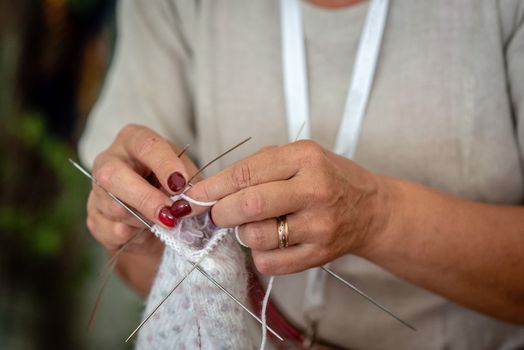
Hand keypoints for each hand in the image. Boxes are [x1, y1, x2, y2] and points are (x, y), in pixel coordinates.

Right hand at [87, 124, 198, 254]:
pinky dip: (136, 235)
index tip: (181, 183)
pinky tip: (147, 231)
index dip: (164, 164)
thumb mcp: (186, 177)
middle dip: (146, 198)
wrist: (157, 216)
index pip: (145, 145)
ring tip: (164, 222)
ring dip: (145, 220)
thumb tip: (184, 201)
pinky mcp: (95, 218)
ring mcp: (97, 190)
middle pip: (113, 175)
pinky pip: (113, 231)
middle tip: (170, 213)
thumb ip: (187, 185)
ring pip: (114, 208)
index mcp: (134, 140)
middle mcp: (109, 160)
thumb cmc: (172, 186)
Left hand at [187, 140, 390, 274]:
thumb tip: (211, 188)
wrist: (370, 209)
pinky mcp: (319, 254)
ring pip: (256, 236)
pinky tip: (271, 242)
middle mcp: (314, 190)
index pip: (246, 173)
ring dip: (243, 233)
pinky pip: (269, 262)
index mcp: (305, 158)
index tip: (192, 196)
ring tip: (253, 224)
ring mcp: (319, 225)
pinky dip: (259, 254)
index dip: (212, 187)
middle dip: (221, 212)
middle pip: (248, 205)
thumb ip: (258, 167)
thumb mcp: (300, 157)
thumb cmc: (328, 178)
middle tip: (217, 214)